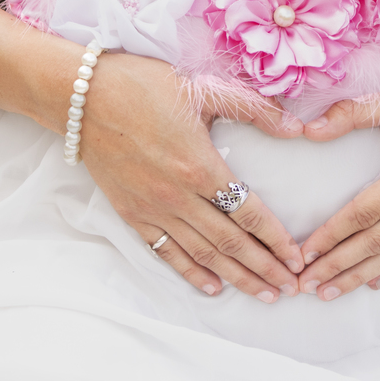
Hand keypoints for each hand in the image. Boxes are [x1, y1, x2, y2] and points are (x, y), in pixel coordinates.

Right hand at [78, 52, 305, 301]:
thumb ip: (254, 109)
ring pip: (202, 253)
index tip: (297, 259)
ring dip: (236, 277)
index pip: (249, 213)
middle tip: (290, 289)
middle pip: (230, 242)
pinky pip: (165, 251)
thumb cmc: (143, 86)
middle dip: (264, 268)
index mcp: (200, 166)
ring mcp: (153, 208)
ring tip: (262, 294)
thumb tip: (296, 126)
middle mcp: (178, 195)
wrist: (82, 96)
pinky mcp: (131, 213)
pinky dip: (190, 272)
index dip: (277, 240)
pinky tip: (212, 287)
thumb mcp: (203, 89)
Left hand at [294, 60, 379, 299]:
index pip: (365, 213)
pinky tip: (375, 282)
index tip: (304, 253)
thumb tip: (310, 128)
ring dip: (362, 274)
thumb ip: (353, 113)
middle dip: (339, 265)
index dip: (332, 235)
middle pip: (378, 241)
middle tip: (306, 285)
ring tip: (331, 292)